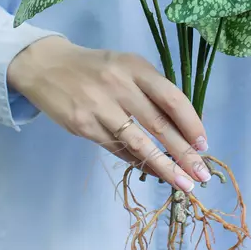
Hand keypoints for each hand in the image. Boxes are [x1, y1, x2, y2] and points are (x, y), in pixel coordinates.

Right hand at [7, 35, 210, 191]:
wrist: (46, 66)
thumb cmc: (95, 67)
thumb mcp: (125, 65)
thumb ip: (150, 89)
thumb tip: (181, 127)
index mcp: (135, 67)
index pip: (171, 98)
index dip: (191, 123)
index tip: (204, 145)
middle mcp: (119, 85)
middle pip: (159, 125)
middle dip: (184, 153)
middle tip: (202, 175)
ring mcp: (100, 107)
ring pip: (139, 143)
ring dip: (164, 166)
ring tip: (183, 184)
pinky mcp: (84, 126)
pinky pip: (117, 149)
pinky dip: (137, 162)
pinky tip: (153, 172)